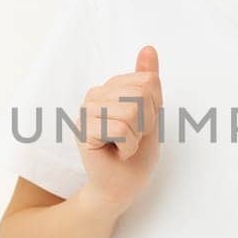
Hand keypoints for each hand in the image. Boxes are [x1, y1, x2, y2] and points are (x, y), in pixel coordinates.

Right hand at [76, 45, 161, 207]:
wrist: (121, 189)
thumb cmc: (135, 155)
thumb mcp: (151, 113)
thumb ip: (148, 81)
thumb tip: (149, 48)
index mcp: (111, 86)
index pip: (149, 81)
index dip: (155, 109)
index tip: (141, 126)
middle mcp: (95, 94)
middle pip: (142, 94)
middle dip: (146, 123)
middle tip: (132, 139)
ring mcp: (86, 111)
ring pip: (132, 110)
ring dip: (136, 136)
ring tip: (123, 146)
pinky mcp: (83, 130)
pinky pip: (121, 128)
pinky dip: (128, 147)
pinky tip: (116, 153)